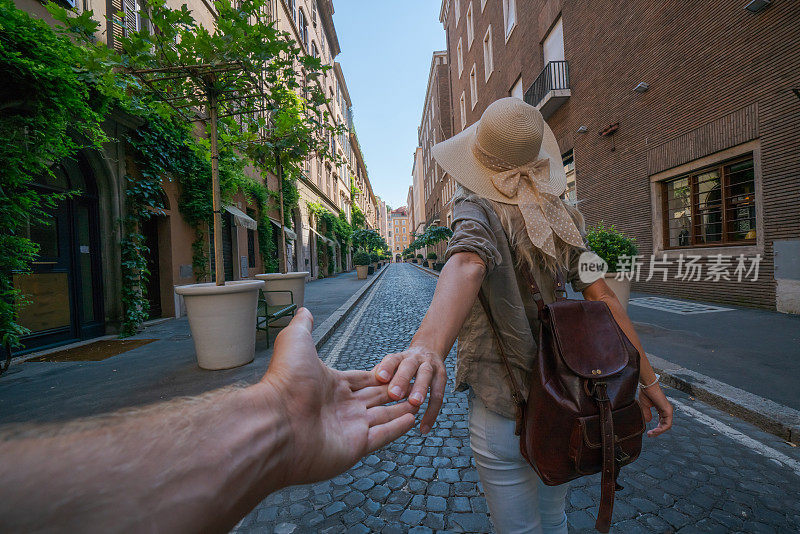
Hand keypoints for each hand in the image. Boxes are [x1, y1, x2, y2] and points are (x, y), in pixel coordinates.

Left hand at [260, 308, 417, 485]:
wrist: (275, 422)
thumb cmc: (284, 381)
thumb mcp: (295, 341)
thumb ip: (303, 326)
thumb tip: (304, 309)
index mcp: (331, 385)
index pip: (362, 380)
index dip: (379, 375)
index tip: (397, 370)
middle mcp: (340, 407)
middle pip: (375, 398)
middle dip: (394, 392)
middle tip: (414, 387)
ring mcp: (348, 429)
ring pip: (382, 417)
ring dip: (400, 410)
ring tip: (419, 403)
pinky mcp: (354, 447)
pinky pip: (382, 436)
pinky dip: (397, 429)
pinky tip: (413, 420)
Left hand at [373, 346, 446, 434]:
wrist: (428, 350)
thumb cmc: (402, 365)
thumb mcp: (391, 366)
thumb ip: (378, 377)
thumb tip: (360, 392)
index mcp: (400, 357)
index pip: (392, 360)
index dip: (386, 368)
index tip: (380, 377)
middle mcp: (415, 359)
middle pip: (409, 366)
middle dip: (402, 379)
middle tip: (394, 394)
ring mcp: (430, 367)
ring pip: (426, 377)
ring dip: (420, 390)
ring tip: (414, 405)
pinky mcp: (441, 378)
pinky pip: (438, 396)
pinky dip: (431, 413)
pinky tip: (424, 428)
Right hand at [638, 383, 672, 436]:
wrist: (647, 385)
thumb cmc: (646, 392)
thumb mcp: (645, 406)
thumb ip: (647, 414)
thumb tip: (648, 421)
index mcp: (662, 409)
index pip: (662, 422)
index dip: (656, 429)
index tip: (649, 433)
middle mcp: (667, 410)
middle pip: (664, 425)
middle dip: (657, 432)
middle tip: (650, 435)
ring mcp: (668, 411)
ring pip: (667, 426)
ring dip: (659, 432)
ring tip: (651, 434)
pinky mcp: (668, 410)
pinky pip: (667, 424)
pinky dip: (661, 429)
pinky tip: (655, 431)